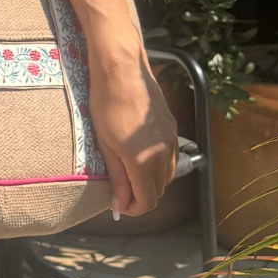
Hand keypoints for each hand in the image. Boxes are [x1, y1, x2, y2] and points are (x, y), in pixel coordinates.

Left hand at [88, 54, 177, 217]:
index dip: (133, 208)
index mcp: (145, 161)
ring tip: (128, 171)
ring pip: (167, 174)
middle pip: (159, 190)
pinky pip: (169, 157)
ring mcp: (171, 139)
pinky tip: (139, 154)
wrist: (122, 69)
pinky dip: (157, 164)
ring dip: (150, 180)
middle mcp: (164, 153)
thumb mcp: (105, 144)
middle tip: (120, 188)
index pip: (148, 200)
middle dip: (141, 195)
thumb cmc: (106, 103)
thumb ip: (117, 177)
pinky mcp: (172, 128)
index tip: (119, 204)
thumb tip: (119, 205)